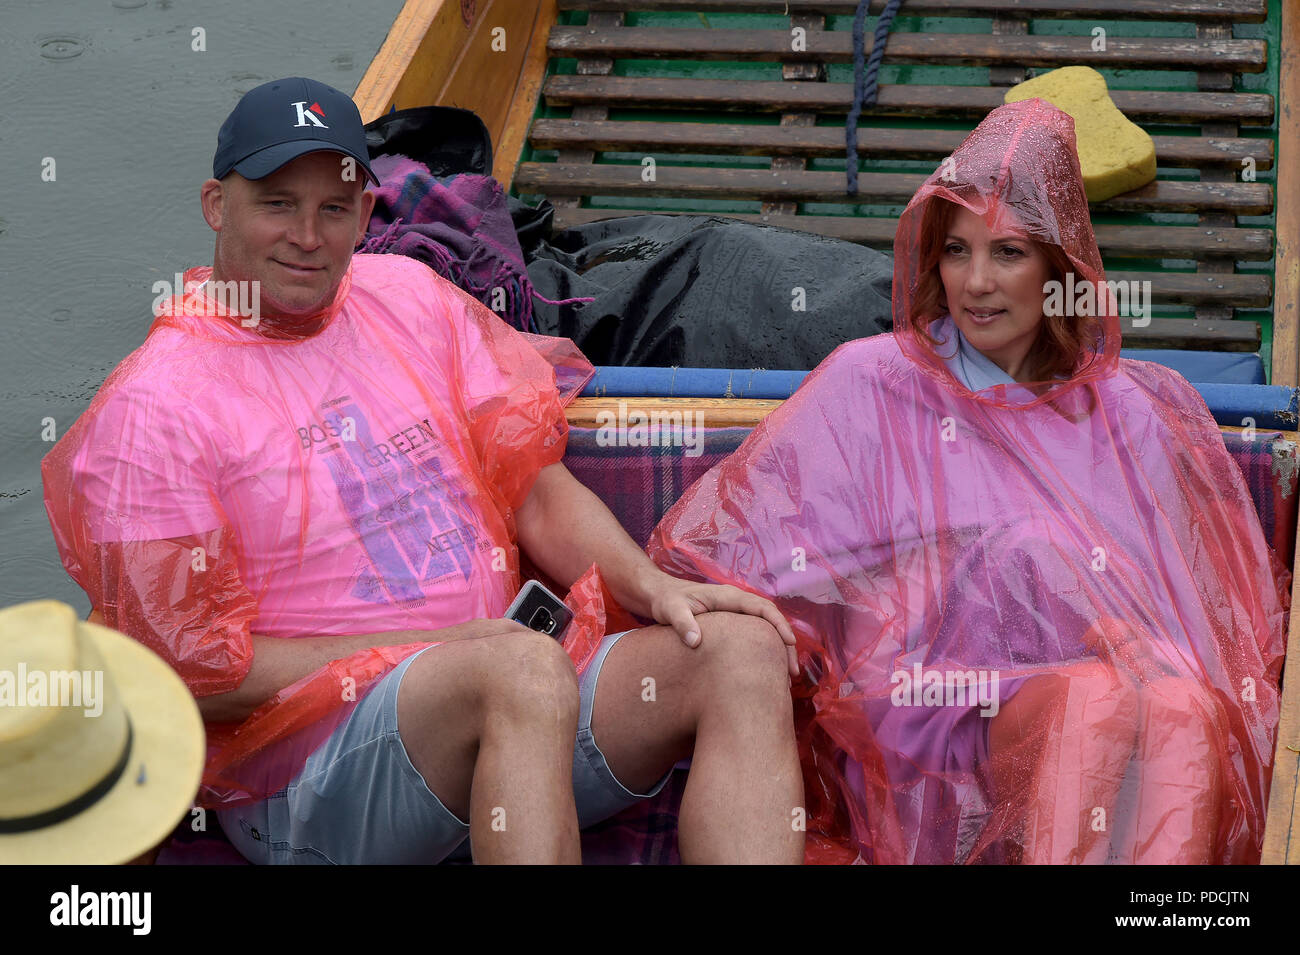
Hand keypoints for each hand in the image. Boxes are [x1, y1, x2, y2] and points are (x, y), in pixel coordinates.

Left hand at [644, 574, 798, 677]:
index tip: (789, 643)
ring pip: (765, 630)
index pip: (762, 607)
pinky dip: (765, 650)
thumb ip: (682, 622)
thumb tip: (695, 641)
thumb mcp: (670, 610)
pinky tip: (765, 671)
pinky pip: (754, 635)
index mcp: (728, 597)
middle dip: (785, 644)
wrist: (658, 595)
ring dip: (777, 650)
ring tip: (784, 678)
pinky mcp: (731, 624)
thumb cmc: (664, 601)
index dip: (778, 624)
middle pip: (770, 620)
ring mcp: (735, 613)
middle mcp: (736, 603)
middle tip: (791, 671)